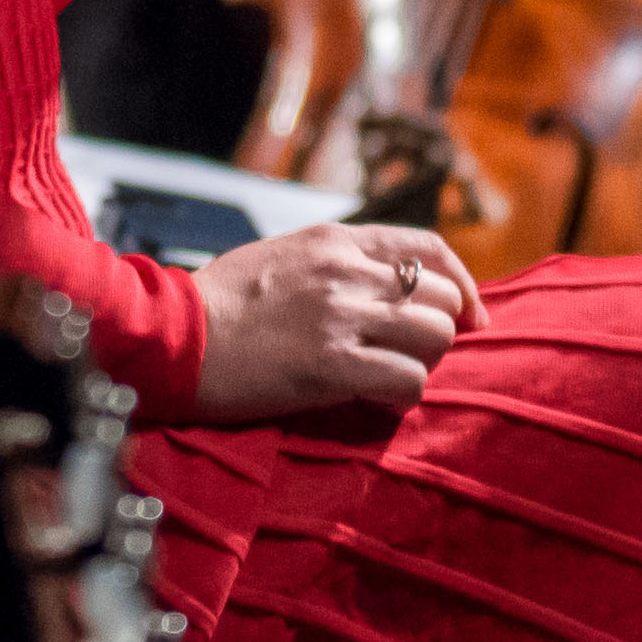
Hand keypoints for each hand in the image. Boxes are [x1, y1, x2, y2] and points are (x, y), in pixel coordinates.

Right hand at [187, 220, 476, 422]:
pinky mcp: (331, 366)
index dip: (462, 284)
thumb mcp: (282, 256)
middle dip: (439, 332)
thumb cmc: (218, 303)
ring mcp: (341, 317)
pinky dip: (401, 396)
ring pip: (435, 338)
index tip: (470, 315)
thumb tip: (385, 285)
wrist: (171, 336)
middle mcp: (346, 271)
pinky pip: (408, 381)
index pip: (429, 249)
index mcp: (335, 240)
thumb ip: (336, 262)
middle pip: (441, 297)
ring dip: (422, 364)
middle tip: (412, 357)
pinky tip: (373, 401)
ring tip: (387, 378)